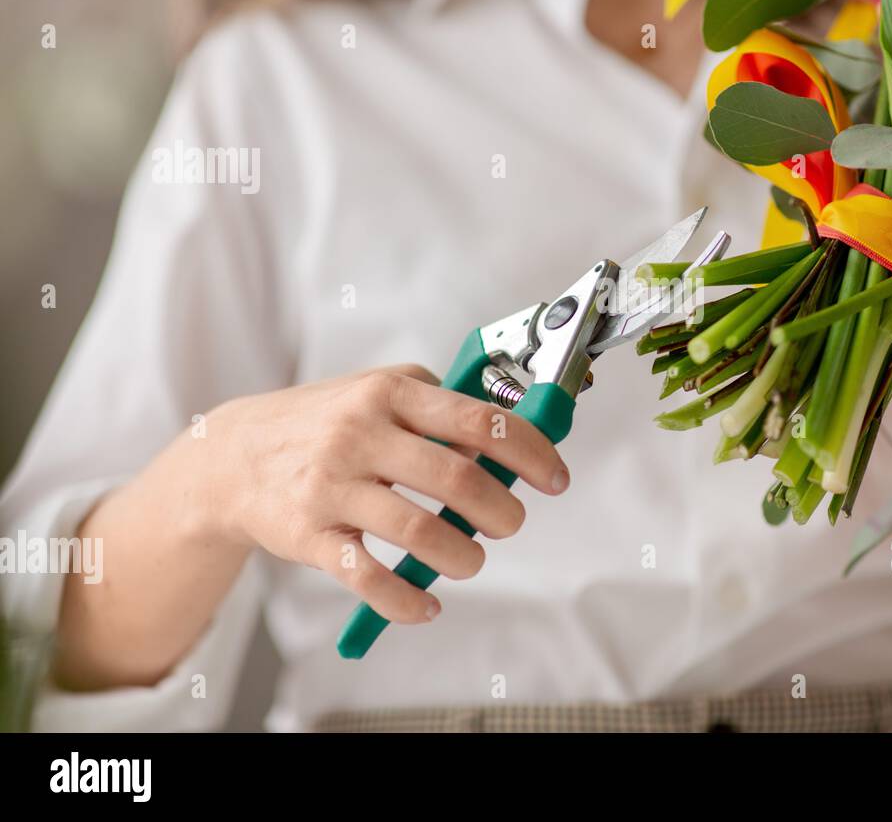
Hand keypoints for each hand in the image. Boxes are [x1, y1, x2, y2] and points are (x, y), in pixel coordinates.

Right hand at [157, 364, 569, 624]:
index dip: (528, 451)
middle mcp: (360, 433)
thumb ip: (439, 412)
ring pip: (417, 531)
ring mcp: (331, 485)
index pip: (477, 419)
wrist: (232, 456)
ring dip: (461, 555)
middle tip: (509, 524)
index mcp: (389, 393)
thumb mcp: (379, 393)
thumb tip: (506, 447)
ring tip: (469, 560)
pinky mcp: (308, 534)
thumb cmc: (324, 424)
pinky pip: (365, 576)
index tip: (553, 478)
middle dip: (500, 512)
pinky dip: (404, 598)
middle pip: (456, 478)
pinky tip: (425, 604)